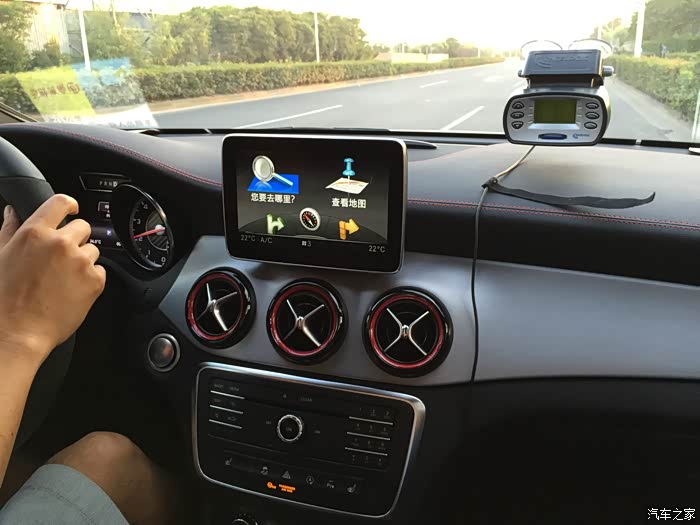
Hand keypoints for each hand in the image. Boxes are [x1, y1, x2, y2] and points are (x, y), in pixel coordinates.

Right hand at [0, 195, 105, 366]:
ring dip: (82, 260)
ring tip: (63, 279)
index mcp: (35, 233)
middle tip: (60, 260)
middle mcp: (60, 243)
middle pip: (82, 227)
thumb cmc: (4, 298)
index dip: (69, 204)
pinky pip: (100, 270)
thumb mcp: (0, 256)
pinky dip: (90, 278)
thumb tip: (12, 211)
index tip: (72, 209)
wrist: (18, 331)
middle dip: (74, 240)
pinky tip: (72, 290)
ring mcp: (80, 261)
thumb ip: (10, 229)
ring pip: (93, 249)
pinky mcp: (95, 280)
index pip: (61, 202)